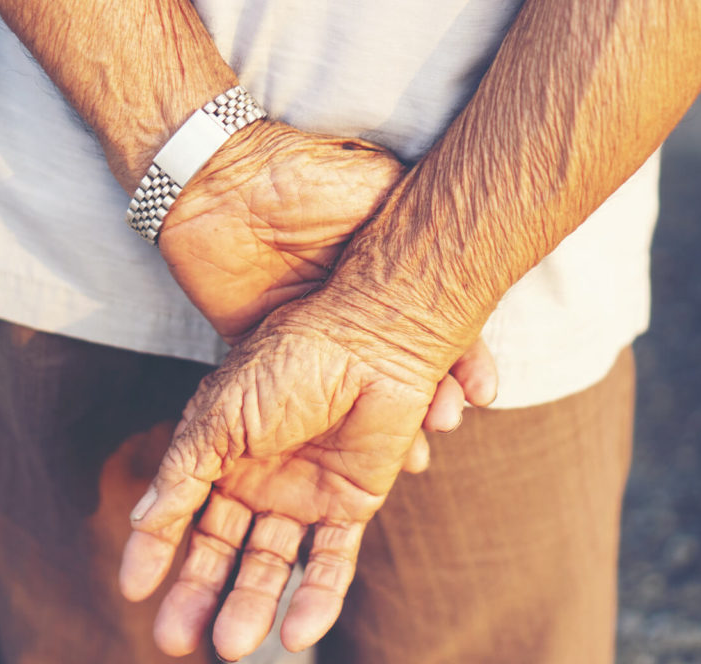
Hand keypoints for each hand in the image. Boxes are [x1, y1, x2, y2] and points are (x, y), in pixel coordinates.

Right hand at [119, 295, 461, 660]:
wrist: (367, 339)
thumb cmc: (287, 360)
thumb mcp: (217, 415)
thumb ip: (182, 470)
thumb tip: (142, 523)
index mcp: (222, 454)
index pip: (182, 514)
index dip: (155, 551)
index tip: (133, 589)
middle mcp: (260, 480)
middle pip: (224, 551)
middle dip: (200, 595)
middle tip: (176, 640)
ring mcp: (306, 494)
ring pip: (274, 565)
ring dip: (253, 605)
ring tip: (233, 645)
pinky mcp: (351, 504)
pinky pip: (332, 562)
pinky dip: (317, 599)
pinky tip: (297, 633)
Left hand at [159, 120, 496, 433]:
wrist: (220, 179)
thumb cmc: (305, 175)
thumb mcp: (381, 190)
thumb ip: (419, 226)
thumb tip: (477, 260)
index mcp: (378, 274)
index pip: (429, 325)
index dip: (459, 358)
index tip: (480, 391)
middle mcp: (345, 308)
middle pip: (393, 366)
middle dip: (425, 400)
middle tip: (446, 423)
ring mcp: (302, 332)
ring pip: (349, 392)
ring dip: (383, 424)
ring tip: (412, 451)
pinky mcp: (256, 345)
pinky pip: (289, 398)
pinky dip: (316, 428)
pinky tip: (346, 451)